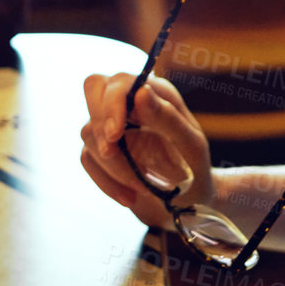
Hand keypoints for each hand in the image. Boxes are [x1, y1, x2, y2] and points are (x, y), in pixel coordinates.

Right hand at [79, 70, 213, 231]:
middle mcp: (132, 103)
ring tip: (142, 187)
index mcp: (156, 94)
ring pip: (89, 132)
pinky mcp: (103, 150)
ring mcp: (114, 125)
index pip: (119, 82)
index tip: (114, 135)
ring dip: (113, 166)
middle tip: (111, 151)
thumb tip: (141, 91)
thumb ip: (167, 118)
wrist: (189, 203)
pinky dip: (106, 182)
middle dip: (99, 123)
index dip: (111, 104)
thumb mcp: (190, 147)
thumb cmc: (197, 170)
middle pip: (92, 88)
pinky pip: (87, 159)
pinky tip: (129, 197)